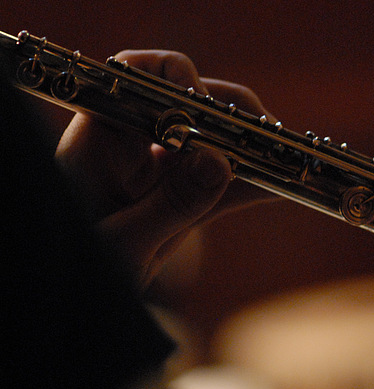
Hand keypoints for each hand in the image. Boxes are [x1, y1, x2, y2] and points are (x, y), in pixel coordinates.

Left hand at [55, 50, 276, 284]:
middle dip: (229, 112)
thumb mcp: (122, 242)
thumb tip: (220, 161)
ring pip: (211, 140)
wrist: (73, 312)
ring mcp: (158, 172)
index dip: (173, 77)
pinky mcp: (180, 201)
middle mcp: (131, 146)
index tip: (206, 105)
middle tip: (265, 135)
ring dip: (250, 147)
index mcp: (99, 141)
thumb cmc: (75, 270)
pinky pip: (221, 184)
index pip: (133, 78)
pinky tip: (281, 188)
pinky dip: (251, 185)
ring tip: (286, 159)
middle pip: (186, 102)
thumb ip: (171, 203)